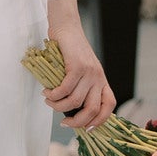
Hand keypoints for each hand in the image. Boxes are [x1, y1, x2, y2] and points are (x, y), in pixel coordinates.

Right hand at [42, 14, 115, 132]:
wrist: (66, 26)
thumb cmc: (69, 50)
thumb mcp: (80, 71)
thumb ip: (79, 88)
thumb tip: (69, 111)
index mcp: (101, 80)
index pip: (109, 106)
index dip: (99, 121)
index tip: (85, 129)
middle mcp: (98, 77)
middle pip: (93, 110)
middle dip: (77, 122)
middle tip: (63, 122)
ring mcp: (89, 72)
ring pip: (75, 101)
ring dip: (58, 106)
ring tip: (49, 101)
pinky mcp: (77, 65)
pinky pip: (65, 89)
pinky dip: (53, 95)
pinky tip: (47, 92)